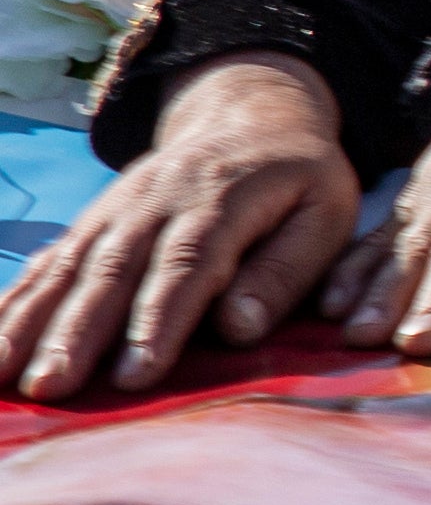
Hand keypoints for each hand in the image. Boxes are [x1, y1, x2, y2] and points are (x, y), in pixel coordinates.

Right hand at [0, 51, 358, 396]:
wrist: (252, 117)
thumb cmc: (301, 182)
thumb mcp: (325, 216)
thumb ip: (285, 273)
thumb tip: (240, 331)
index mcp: (221, 202)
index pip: (186, 267)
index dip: (158, 323)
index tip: (134, 376)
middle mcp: (155, 204)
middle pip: (111, 272)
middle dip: (76, 334)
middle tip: (49, 387)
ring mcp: (115, 210)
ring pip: (68, 268)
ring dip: (30, 323)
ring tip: (0, 376)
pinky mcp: (93, 222)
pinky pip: (48, 261)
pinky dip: (15, 301)